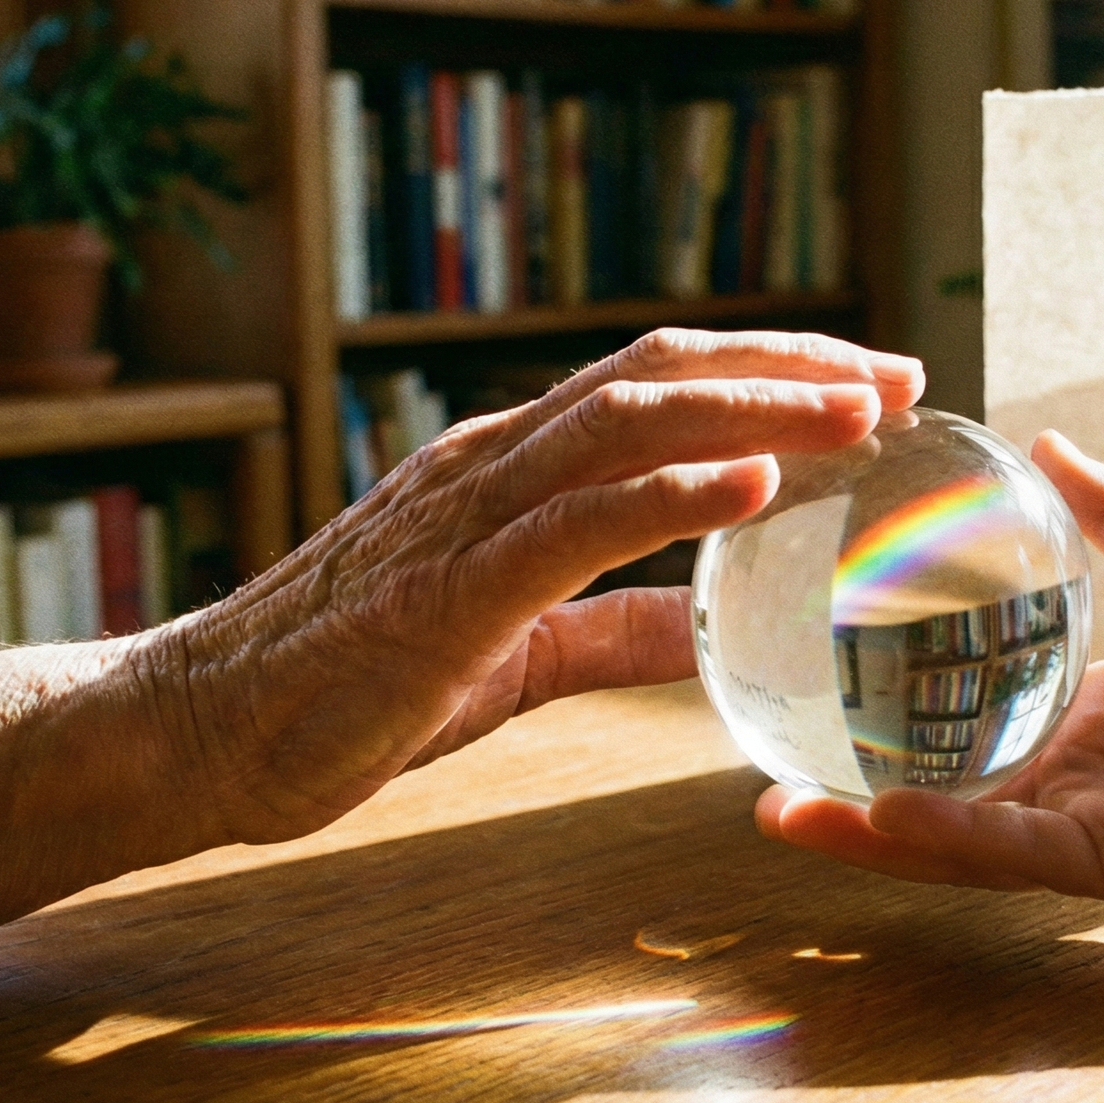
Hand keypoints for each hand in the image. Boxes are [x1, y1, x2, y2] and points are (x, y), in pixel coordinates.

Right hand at [151, 330, 924, 845]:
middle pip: (660, 378)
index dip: (770, 374)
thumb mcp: (519, 653)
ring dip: (752, 411)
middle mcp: (492, 464)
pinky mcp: (445, 590)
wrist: (203, 732)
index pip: (658, 388)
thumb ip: (613, 628)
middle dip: (789, 369)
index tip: (874, 386)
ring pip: (627, 427)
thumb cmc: (350, 685)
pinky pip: (572, 527)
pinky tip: (753, 489)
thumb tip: (707, 625)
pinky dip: (669, 497)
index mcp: (510, 472)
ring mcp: (464, 516)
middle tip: (900, 380)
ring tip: (857, 413)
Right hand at [755, 431, 1103, 913]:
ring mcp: (1091, 828)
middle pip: (941, 792)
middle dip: (853, 792)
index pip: (966, 718)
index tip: (812, 677)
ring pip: (958, 838)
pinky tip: (880, 816)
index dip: (890, 709)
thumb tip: (1041, 440)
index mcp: (1088, 710)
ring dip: (870, 831)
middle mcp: (1077, 777)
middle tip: (761, 771)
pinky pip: (1015, 854)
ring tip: (780, 811)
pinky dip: (946, 839)